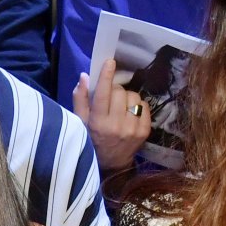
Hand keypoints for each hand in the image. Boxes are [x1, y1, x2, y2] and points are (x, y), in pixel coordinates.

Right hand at [73, 59, 149, 176]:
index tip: (110, 61)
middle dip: (115, 89)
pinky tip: (130, 113)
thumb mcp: (80, 122)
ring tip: (121, 107)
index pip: (103, 94)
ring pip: (133, 97)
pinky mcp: (145, 131)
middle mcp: (116, 125)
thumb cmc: (92, 139)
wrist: (112, 164)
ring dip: (127, 97)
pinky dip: (137, 106)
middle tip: (110, 97)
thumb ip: (80, 99)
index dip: (106, 76)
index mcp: (98, 123)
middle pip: (120, 92)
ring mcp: (133, 129)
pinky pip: (144, 106)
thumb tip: (85, 76)